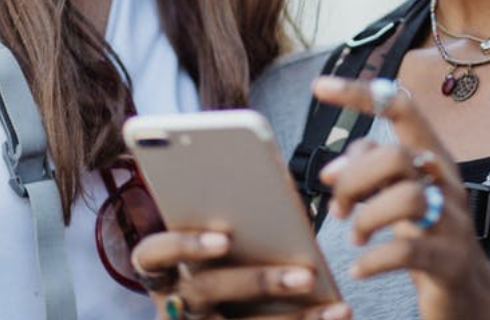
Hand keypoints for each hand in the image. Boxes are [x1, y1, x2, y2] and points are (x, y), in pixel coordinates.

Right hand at [129, 230, 349, 319]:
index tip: (225, 238)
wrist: (216, 312)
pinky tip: (337, 315)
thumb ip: (228, 222)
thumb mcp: (214, 243)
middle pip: (209, 293)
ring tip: (336, 306)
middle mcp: (174, 305)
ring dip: (294, 318)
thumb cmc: (219, 261)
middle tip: (305, 275)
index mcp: (163, 270)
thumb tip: (270, 183)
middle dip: (260, 282)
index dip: (185, 245)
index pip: (152, 255)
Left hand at [311, 76, 489, 319]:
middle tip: (340, 209)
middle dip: (354, 181)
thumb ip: (369, 171)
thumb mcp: (399, 193)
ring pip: (407, 198)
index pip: (401, 109)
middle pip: (395, 156)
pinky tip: (359, 267)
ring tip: (356, 237)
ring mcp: (452, 221)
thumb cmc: (427, 234)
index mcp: (431, 156)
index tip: (320, 87)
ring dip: (366, 219)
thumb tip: (331, 169)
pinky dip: (373, 259)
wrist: (469, 291)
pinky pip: (407, 251)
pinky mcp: (449, 260)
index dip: (361, 94)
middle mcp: (446, 181)